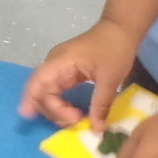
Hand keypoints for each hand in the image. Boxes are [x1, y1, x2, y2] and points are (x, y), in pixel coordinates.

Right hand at [18, 20, 141, 127]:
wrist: (121, 29)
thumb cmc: (115, 49)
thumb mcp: (110, 78)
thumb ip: (101, 104)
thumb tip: (97, 129)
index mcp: (60, 61)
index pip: (38, 84)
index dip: (36, 104)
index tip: (67, 120)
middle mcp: (54, 64)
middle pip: (39, 92)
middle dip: (52, 111)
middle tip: (75, 122)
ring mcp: (59, 68)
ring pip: (46, 93)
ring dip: (56, 109)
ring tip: (76, 119)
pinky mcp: (66, 72)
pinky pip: (56, 90)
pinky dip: (61, 104)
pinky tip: (71, 113)